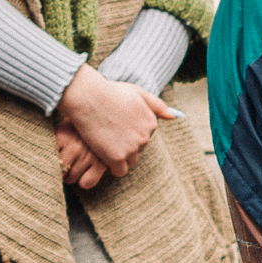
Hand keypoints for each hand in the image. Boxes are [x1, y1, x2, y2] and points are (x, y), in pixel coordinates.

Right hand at [55, 67, 179, 186]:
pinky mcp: (117, 157)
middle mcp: (145, 137)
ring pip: (130, 161)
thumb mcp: (138, 92)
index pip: (145, 137)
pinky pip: (119, 171)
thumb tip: (174, 117)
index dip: (130, 133)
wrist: (87, 97)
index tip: (118, 127)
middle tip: (108, 135)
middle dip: (126, 144)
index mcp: (152, 123)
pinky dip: (112, 167)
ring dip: (120, 156)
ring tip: (105, 145)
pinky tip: (103, 157)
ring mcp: (132, 148)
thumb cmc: (110, 92)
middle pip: (138, 149)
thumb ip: (157, 105)